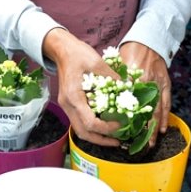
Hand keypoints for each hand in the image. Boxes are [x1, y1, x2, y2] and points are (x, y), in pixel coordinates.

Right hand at [42, 27, 120, 147]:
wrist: (62, 49)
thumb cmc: (78, 54)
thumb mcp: (97, 62)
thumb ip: (112, 78)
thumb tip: (128, 89)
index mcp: (73, 97)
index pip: (90, 123)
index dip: (107, 128)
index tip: (121, 124)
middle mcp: (68, 105)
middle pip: (83, 132)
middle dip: (101, 140)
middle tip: (118, 141)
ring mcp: (67, 106)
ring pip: (80, 129)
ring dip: (96, 136)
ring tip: (112, 137)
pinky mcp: (69, 104)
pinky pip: (79, 121)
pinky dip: (92, 127)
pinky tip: (104, 124)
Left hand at [118, 41, 170, 143]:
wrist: (148, 38)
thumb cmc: (130, 50)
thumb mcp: (117, 63)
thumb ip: (112, 79)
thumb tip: (102, 94)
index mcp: (133, 79)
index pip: (128, 104)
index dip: (126, 119)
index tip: (120, 131)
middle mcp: (147, 84)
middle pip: (145, 111)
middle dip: (142, 129)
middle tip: (139, 144)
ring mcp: (158, 84)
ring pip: (157, 110)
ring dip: (154, 127)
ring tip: (151, 142)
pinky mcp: (166, 83)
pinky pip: (166, 103)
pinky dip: (165, 116)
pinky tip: (162, 127)